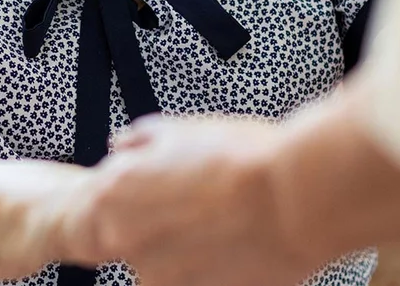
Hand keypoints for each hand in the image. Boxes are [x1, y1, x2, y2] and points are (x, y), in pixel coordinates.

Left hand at [59, 115, 327, 285]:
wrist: (298, 196)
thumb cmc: (247, 159)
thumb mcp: (182, 128)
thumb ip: (139, 142)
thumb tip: (123, 148)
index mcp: (113, 195)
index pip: (100, 210)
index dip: (138, 200)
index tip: (160, 195)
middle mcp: (126, 242)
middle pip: (134, 241)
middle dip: (163, 227)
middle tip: (204, 207)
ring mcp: (160, 278)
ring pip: (165, 268)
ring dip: (189, 253)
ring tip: (229, 226)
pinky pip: (196, 282)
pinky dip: (213, 271)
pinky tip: (238, 247)